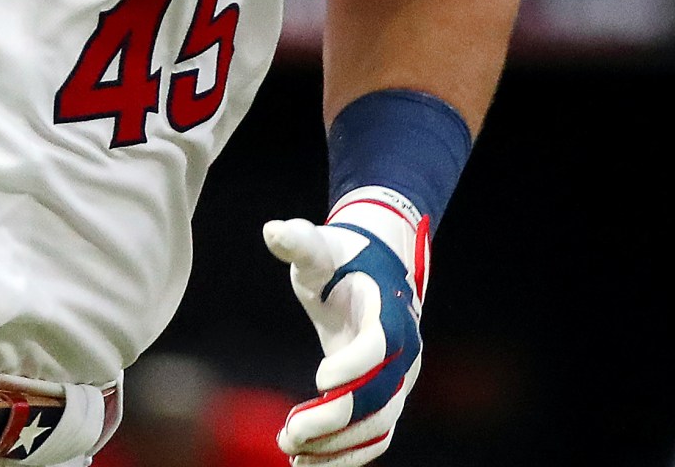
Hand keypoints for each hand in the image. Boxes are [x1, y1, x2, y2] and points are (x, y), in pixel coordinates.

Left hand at [262, 191, 430, 466]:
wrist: (374, 271)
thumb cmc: (342, 259)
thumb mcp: (319, 248)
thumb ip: (299, 242)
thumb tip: (272, 230)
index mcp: (388, 312)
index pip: (379, 346)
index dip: (354, 366)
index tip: (319, 380)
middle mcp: (402, 353)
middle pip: (379, 397)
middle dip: (334, 420)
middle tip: (289, 434)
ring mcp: (398, 380)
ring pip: (378, 426)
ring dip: (337, 446)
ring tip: (291, 453)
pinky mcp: (386, 398)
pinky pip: (376, 436)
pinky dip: (348, 455)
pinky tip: (309, 464)